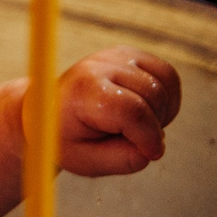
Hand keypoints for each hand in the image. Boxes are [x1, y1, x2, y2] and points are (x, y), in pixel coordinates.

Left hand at [55, 47, 181, 175]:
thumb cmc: (66, 137)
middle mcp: (99, 66)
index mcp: (83, 92)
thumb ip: (122, 159)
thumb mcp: (86, 161)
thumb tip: (153, 149)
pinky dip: (167, 97)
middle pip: (153, 95)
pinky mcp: (130, 54)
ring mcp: (116, 56)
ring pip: (164, 83)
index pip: (132, 111)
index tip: (151, 154)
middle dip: (155, 126)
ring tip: (138, 127)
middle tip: (136, 141)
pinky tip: (148, 111)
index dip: (150, 137)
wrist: (49, 111)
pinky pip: (167, 75)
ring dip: (162, 112)